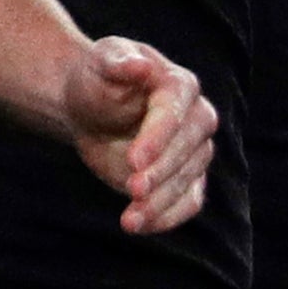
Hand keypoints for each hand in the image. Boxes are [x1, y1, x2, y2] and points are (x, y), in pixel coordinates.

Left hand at [62, 34, 213, 235]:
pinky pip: (187, 202)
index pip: (175, 113)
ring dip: (161, 202)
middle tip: (132, 189)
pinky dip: (168, 218)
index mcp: (179, 85)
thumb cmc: (98, 80)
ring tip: (130, 220)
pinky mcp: (183, 178)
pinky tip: (139, 226)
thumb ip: (118, 62)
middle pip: (188, 149)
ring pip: (188, 180)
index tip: (134, 161)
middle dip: (162, 172)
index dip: (158, 138)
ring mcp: (193, 151)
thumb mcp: (100, 62)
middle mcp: (196, 118)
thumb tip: (139, 66)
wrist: (91, 108)